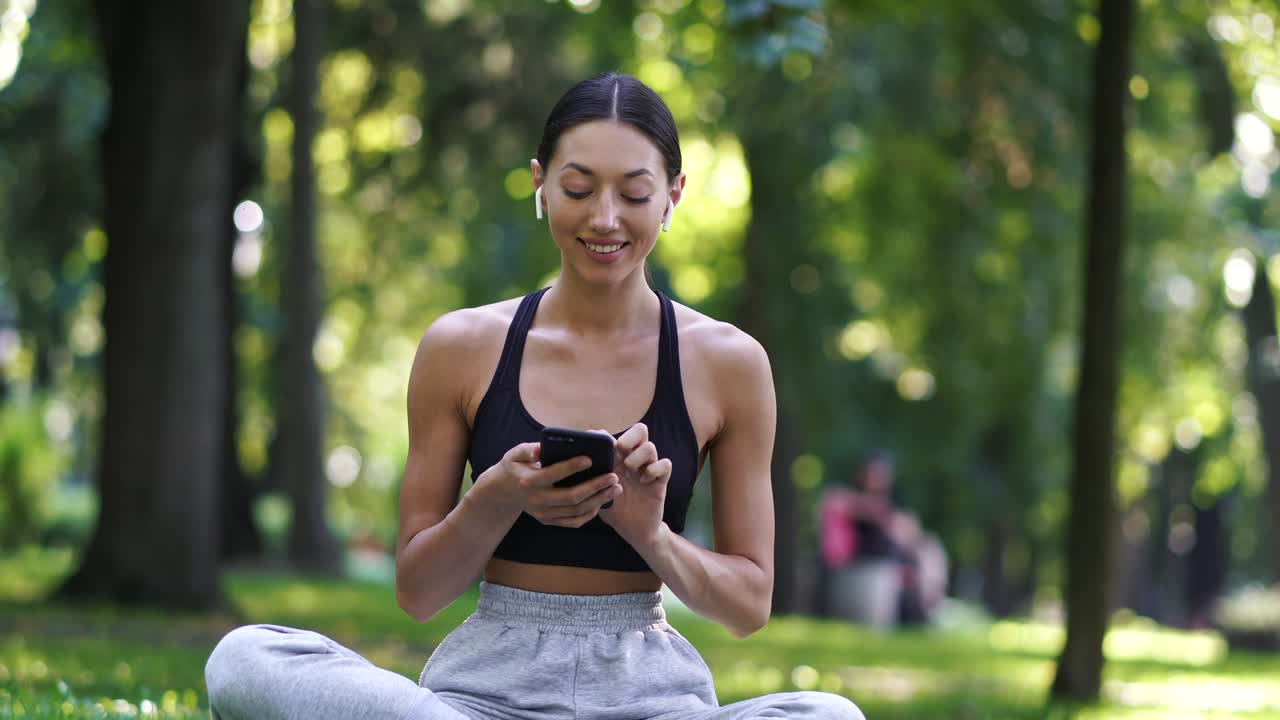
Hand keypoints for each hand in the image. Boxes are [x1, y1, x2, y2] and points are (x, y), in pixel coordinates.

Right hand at [472, 442, 621, 527]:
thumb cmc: (515, 466)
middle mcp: (537, 500)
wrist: (503, 491)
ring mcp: (543, 513)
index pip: (553, 474)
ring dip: (598, 501)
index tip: (590, 458)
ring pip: (575, 511)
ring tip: (615, 488)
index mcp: (529, 481)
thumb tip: (541, 449)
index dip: (572, 467)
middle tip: (613, 476)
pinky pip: (573, 522)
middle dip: (595, 487)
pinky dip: (589, 514)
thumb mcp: (515, 454)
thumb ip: (528, 450)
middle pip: (571, 497)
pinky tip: (601, 503)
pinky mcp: (548, 521)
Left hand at [599, 423, 670, 547]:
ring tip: (631, 471)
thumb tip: (581, 462)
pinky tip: (645, 482)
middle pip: (640, 431)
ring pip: (650, 446)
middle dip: (629, 438)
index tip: (599, 443)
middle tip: (620, 450)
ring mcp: (648, 469)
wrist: (633, 531)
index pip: (616, 436)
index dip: (607, 435)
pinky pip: (665, 464)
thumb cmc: (613, 510)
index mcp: (617, 460)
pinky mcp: (660, 480)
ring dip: (638, 457)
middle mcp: (634, 460)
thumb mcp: (598, 493)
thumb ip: (593, 478)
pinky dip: (654, 470)